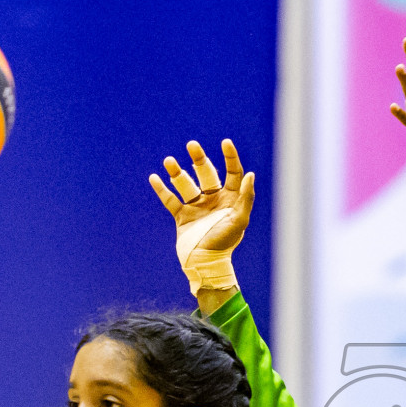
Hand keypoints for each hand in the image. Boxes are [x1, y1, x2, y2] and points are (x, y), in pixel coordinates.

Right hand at [150, 139, 255, 299]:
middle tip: (192, 145)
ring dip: (177, 172)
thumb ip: (246, 197)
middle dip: (199, 158)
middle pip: (206, 173)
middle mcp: (213, 200)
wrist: (205, 263)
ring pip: (186, 184)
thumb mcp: (239, 220)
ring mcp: (197, 207)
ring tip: (169, 161)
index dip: (230, 157)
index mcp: (230, 199)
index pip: (232, 173)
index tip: (225, 143)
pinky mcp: (182, 217)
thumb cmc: (225, 242)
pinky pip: (170, 200)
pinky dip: (162, 190)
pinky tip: (154, 177)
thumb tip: (250, 174)